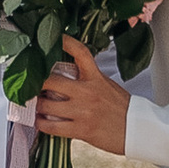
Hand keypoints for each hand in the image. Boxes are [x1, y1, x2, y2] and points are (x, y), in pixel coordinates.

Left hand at [36, 38, 130, 157]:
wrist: (138, 130)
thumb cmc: (122, 108)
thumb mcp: (107, 85)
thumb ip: (88, 78)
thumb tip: (67, 72)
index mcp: (95, 77)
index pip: (79, 52)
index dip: (64, 42)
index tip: (53, 38)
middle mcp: (87, 92)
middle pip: (50, 80)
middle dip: (35, 83)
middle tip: (30, 85)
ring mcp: (83, 111)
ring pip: (46, 105)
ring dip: (37, 105)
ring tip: (35, 105)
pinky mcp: (81, 130)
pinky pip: (52, 126)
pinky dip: (41, 124)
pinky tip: (40, 122)